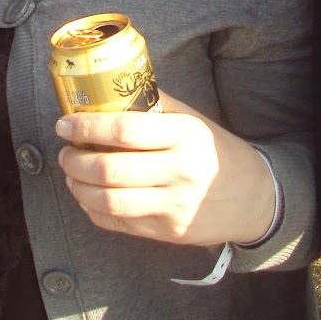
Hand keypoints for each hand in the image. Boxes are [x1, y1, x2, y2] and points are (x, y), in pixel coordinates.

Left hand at [55, 93, 274, 246]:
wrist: (255, 199)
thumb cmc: (217, 153)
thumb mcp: (194, 121)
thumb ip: (155, 105)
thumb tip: (110, 88)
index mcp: (185, 136)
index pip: (124, 130)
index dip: (87, 126)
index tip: (65, 124)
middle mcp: (179, 172)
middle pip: (110, 169)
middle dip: (75, 160)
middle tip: (65, 152)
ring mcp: (173, 206)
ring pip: (109, 201)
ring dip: (79, 187)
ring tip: (71, 174)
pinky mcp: (168, 232)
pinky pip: (118, 224)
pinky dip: (93, 210)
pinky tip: (88, 197)